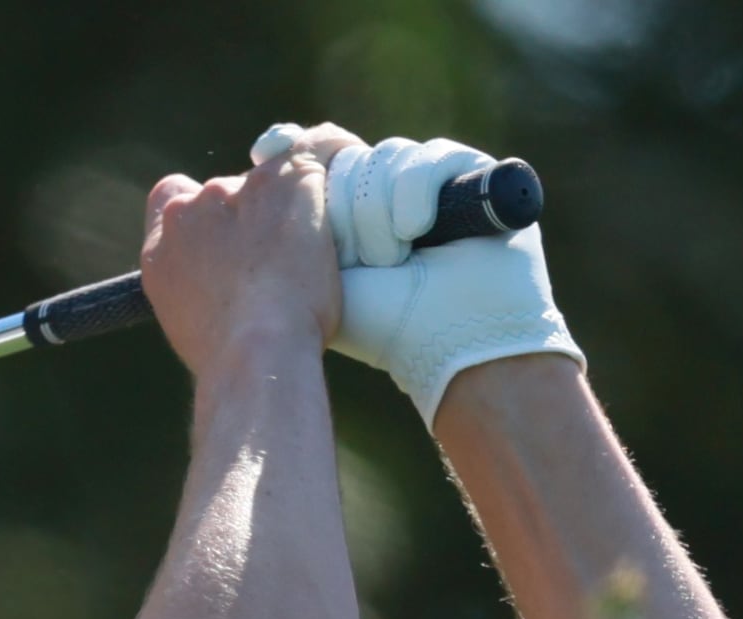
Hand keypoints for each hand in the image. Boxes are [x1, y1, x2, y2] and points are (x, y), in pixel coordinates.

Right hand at [137, 149, 339, 384]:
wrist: (257, 352)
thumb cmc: (233, 361)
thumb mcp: (193, 330)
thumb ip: (200, 293)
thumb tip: (228, 296)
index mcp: (162, 248)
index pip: (171, 200)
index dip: (202, 213)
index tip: (226, 236)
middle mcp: (192, 210)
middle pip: (226, 194)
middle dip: (253, 219)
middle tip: (284, 261)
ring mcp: (238, 191)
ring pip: (273, 184)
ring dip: (290, 208)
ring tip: (319, 251)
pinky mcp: (286, 181)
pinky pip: (318, 151)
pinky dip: (335, 157)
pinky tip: (352, 174)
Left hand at [291, 123, 583, 422]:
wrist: (450, 347)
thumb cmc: (381, 323)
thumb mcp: (319, 269)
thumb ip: (283, 216)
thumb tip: (266, 146)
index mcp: (356, 218)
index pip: (325, 168)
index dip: (319, 188)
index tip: (313, 221)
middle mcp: (395, 198)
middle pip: (354, 160)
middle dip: (354, 213)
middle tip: (363, 260)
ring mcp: (437, 188)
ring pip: (390, 156)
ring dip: (382, 213)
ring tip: (392, 259)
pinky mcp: (477, 179)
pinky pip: (435, 155)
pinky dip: (416, 191)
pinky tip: (415, 229)